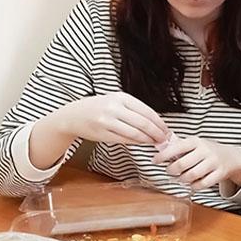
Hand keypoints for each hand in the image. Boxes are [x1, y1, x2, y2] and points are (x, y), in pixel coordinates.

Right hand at [51, 92, 168, 145]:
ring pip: (135, 133)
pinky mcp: (103, 133)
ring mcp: (107, 121)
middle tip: (165, 139)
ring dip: (148, 139)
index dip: (160, 123)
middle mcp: (114, 108)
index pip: (147, 111)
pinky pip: (125, 140)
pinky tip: (143, 142)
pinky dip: (137, 142)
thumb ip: (134, 110)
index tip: (167, 130)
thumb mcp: (116, 101)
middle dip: (157, 133)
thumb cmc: (99, 108)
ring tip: (156, 142)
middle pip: (144, 123)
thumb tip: (157, 123)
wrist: (73, 115)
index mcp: (121, 97)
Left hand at [153, 135, 240, 190]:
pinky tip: (192, 183)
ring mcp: (213, 162)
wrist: (231, 157)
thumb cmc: (207, 151)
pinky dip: (194, 186)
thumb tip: (159, 147)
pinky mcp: (219, 174)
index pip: (176, 148)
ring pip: (191, 175)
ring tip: (180, 178)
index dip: (163, 155)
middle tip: (170, 171)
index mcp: (196, 141)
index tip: (155, 160)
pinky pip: (202, 184)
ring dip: (182, 179)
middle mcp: (205, 151)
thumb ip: (178, 146)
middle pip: (182, 164)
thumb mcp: (194, 144)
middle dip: (172, 170)